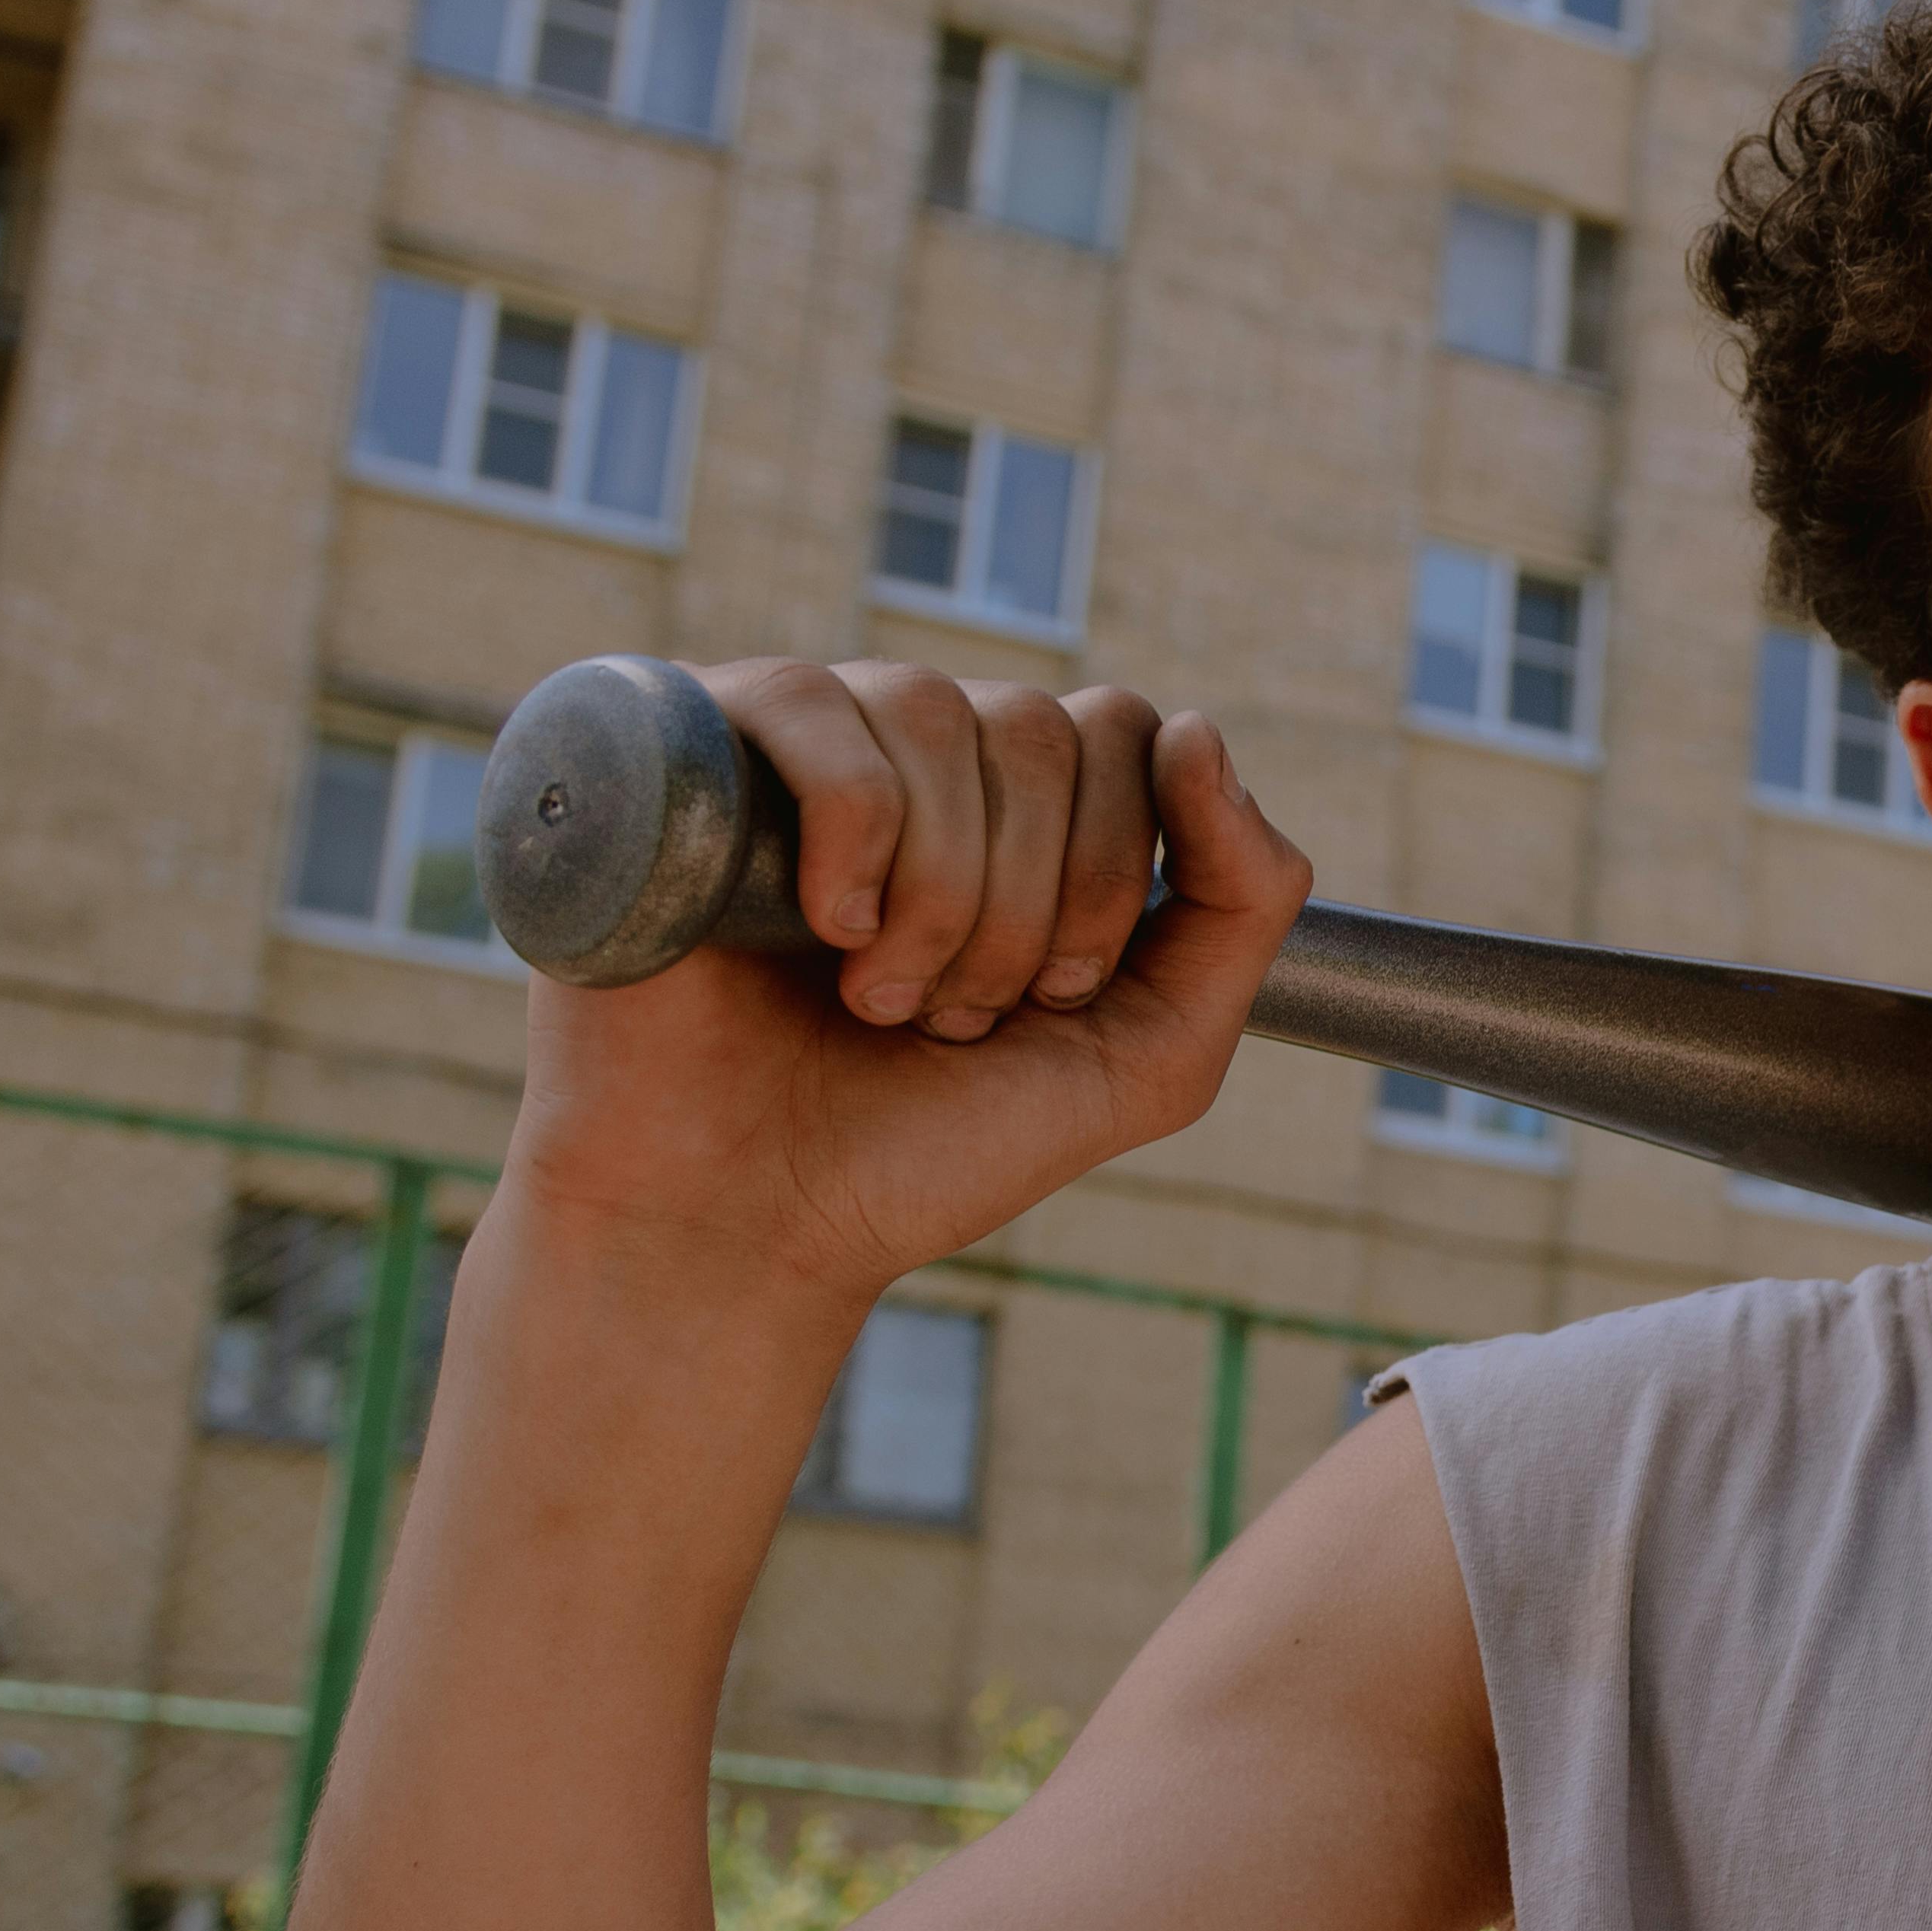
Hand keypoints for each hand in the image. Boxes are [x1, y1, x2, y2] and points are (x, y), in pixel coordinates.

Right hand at [499, 658, 1309, 1303]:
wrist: (745, 1226)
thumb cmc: (928, 1147)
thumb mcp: (1146, 1053)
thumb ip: (1239, 908)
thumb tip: (1200, 729)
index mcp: (1018, 809)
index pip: (1127, 732)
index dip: (1109, 877)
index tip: (1051, 1001)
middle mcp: (915, 756)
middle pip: (1042, 727)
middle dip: (1024, 910)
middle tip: (948, 1023)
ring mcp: (801, 746)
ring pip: (936, 711)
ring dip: (938, 896)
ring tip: (877, 1002)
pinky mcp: (692, 751)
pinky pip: (811, 704)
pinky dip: (849, 831)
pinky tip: (822, 931)